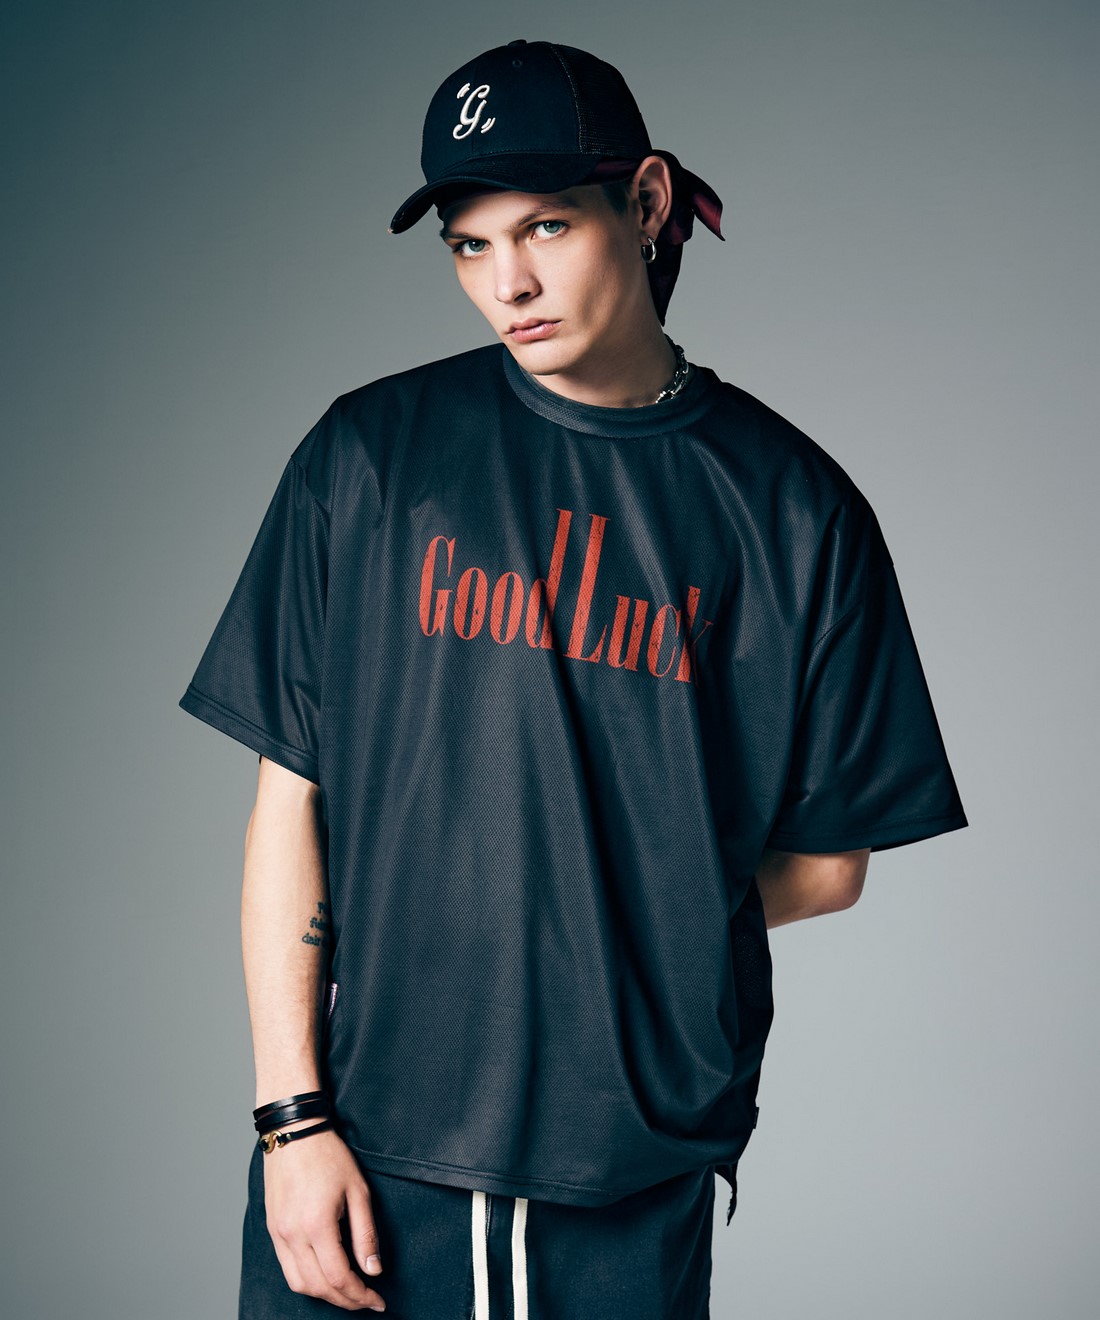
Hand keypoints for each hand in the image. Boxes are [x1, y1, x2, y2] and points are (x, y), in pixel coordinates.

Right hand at [263, 1123, 385, 1310]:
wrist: (294, 1133)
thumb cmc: (328, 1156)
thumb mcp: (358, 1191)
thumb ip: (366, 1234)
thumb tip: (373, 1269)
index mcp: (316, 1225)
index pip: (339, 1277)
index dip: (360, 1295)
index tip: (377, 1301)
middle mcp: (292, 1235)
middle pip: (318, 1287)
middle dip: (345, 1300)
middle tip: (367, 1300)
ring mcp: (279, 1234)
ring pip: (299, 1283)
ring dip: (324, 1294)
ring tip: (348, 1292)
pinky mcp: (273, 1230)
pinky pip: (287, 1268)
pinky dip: (307, 1281)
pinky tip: (324, 1276)